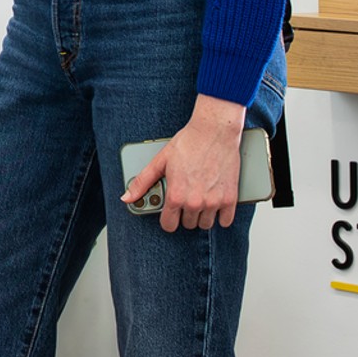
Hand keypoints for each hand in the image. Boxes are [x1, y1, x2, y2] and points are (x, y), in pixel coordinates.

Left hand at [124, 95, 249, 232]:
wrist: (214, 131)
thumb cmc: (189, 143)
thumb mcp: (160, 161)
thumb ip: (142, 182)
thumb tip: (127, 198)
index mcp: (176, 196)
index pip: (169, 225)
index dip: (168, 219)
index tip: (171, 213)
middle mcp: (194, 202)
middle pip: (188, 224)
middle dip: (186, 214)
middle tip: (187, 198)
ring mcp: (214, 201)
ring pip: (206, 224)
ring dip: (203, 215)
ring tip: (201, 199)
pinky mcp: (230, 198)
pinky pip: (226, 221)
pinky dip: (222, 216)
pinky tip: (216, 204)